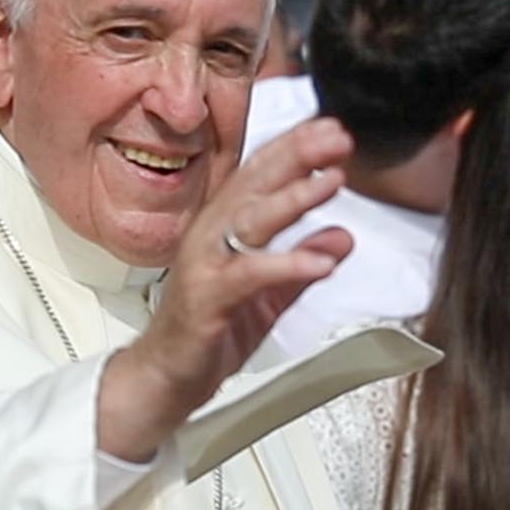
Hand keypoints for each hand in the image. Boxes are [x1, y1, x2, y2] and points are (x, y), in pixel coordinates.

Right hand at [98, 117, 355, 461]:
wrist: (167, 378)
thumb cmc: (208, 331)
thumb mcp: (270, 293)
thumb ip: (303, 262)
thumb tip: (342, 237)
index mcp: (224, 227)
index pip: (261, 176)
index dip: (295, 149)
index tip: (331, 131)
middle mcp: (211, 235)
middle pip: (255, 184)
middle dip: (297, 155)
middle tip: (336, 138)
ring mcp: (206, 263)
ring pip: (251, 220)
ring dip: (294, 198)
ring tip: (332, 181)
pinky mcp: (207, 297)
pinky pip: (250, 274)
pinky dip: (286, 264)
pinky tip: (320, 261)